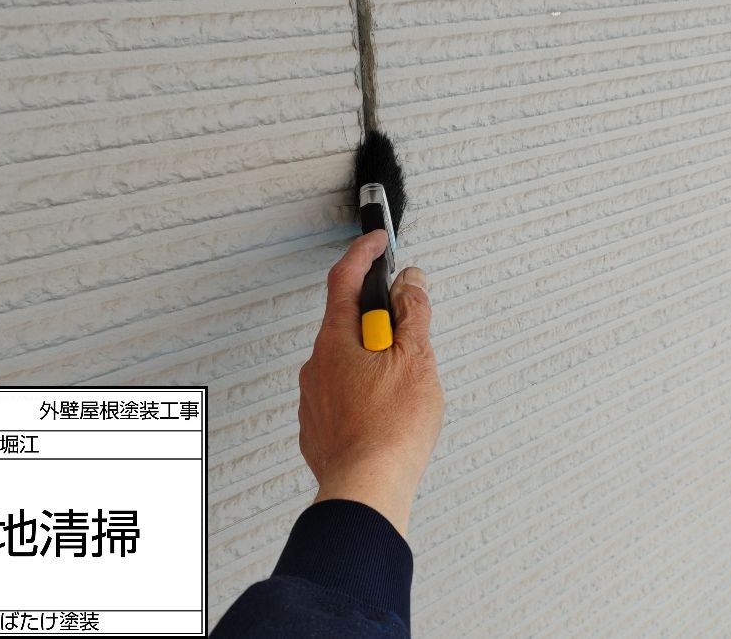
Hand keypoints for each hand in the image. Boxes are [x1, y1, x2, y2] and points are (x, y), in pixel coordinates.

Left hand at [297, 229, 444, 535]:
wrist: (365, 490)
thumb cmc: (390, 432)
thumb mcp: (416, 360)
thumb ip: (413, 315)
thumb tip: (411, 283)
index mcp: (336, 340)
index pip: (345, 278)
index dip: (363, 253)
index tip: (377, 240)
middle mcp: (317, 365)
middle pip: (348, 324)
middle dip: (379, 321)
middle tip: (410, 337)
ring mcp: (314, 398)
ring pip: (346, 364)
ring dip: (373, 362)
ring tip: (404, 390)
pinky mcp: (318, 429)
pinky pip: (342, 397)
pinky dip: (364, 395)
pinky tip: (386, 415)